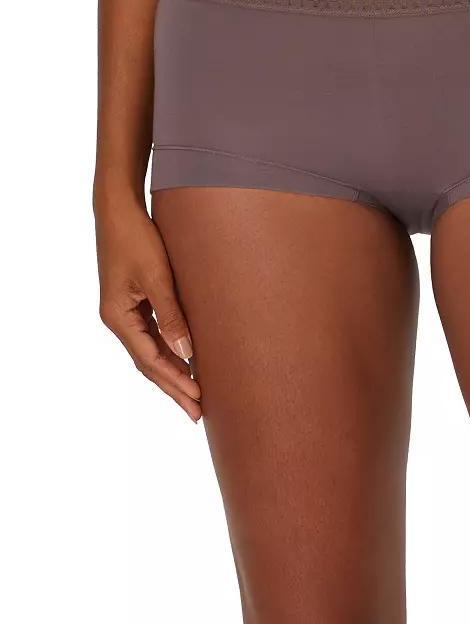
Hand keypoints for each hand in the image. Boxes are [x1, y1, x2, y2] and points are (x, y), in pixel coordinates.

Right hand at [96, 198, 200, 420]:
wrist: (119, 210)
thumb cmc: (137, 239)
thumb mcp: (157, 277)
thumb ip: (172, 316)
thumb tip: (187, 353)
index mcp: (118, 317)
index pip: (150, 361)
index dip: (175, 382)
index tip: (198, 399)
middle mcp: (119, 319)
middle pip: (149, 363)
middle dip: (174, 388)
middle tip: (197, 413)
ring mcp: (126, 311)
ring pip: (151, 352)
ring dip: (173, 372)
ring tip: (195, 394)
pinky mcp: (136, 301)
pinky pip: (153, 335)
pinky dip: (170, 351)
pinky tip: (186, 359)